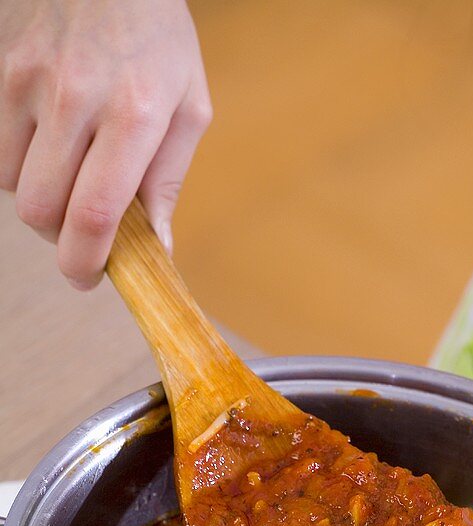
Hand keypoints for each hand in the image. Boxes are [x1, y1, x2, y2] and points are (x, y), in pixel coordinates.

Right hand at [0, 0, 210, 288]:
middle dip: (62, 239)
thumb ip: (169, 179)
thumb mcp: (189, 104)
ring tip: (73, 175)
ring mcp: (29, 80)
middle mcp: (77, 97)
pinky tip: (50, 145)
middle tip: (84, 233)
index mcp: (135, 113)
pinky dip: (21, 166)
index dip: (86, 260)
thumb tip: (156, 248)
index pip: (96, 212)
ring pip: (15, 187)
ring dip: (43, 199)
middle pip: (42, 212)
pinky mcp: (1, 70)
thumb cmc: (156, 36)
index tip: (88, 278)